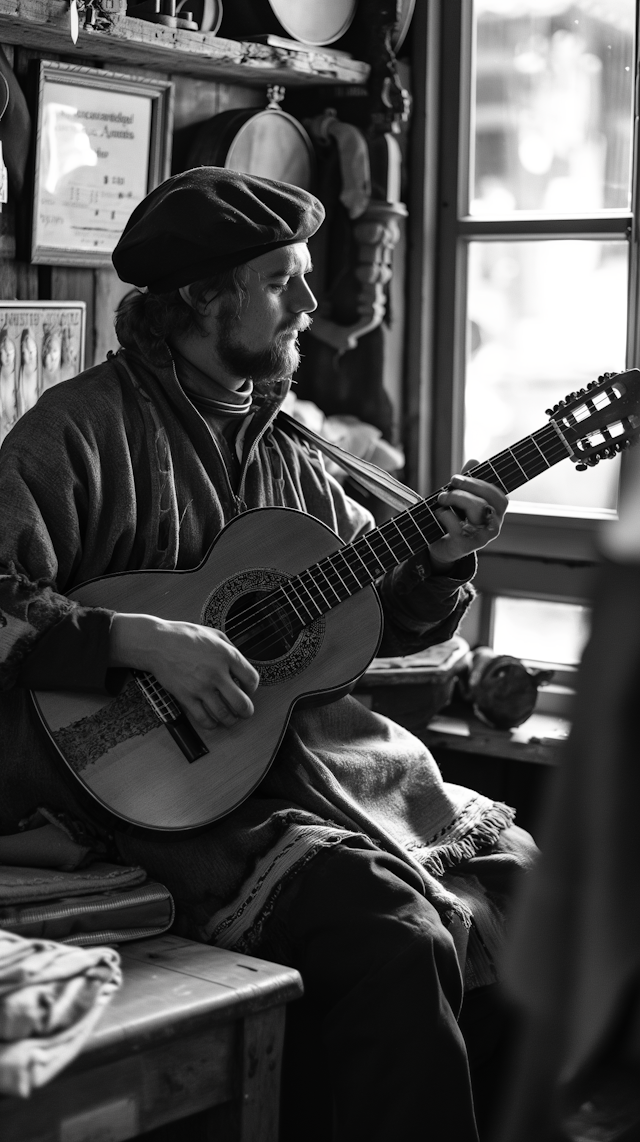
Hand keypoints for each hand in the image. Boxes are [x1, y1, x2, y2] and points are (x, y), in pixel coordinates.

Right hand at [110, 614, 259, 731]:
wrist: (157, 643)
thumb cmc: (185, 636)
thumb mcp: (214, 634)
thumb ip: (231, 649)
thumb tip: (242, 667)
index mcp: (226, 655)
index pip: (252, 679)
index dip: (253, 688)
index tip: (247, 690)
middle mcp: (216, 672)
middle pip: (241, 703)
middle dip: (247, 712)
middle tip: (245, 712)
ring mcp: (200, 686)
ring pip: (223, 714)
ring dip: (230, 720)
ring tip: (230, 719)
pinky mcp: (185, 696)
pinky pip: (203, 718)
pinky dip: (211, 724)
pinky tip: (212, 721)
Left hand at [428, 460, 506, 569]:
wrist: (442, 545)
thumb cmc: (455, 518)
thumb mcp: (462, 498)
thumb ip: (469, 481)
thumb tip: (474, 460)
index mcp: (496, 512)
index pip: (498, 495)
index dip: (478, 483)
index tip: (456, 478)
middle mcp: (494, 525)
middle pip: (484, 501)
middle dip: (464, 489)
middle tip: (447, 487)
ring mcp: (482, 537)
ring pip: (475, 510)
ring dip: (455, 499)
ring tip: (442, 499)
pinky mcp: (467, 546)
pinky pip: (458, 526)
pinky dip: (445, 515)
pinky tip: (439, 514)